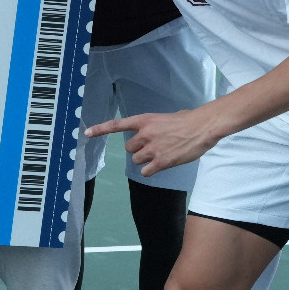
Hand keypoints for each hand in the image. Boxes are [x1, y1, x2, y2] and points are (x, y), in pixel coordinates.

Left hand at [87, 108, 219, 175]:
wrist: (202, 127)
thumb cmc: (187, 120)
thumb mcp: (165, 118)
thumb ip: (153, 127)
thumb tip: (153, 135)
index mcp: (144, 121)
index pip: (117, 125)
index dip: (100, 129)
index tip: (86, 133)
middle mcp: (145, 134)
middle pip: (129, 149)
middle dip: (139, 149)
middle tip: (153, 147)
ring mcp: (152, 149)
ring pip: (137, 160)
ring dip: (146, 160)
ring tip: (161, 154)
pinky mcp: (161, 162)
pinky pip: (146, 171)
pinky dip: (151, 170)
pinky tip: (161, 165)